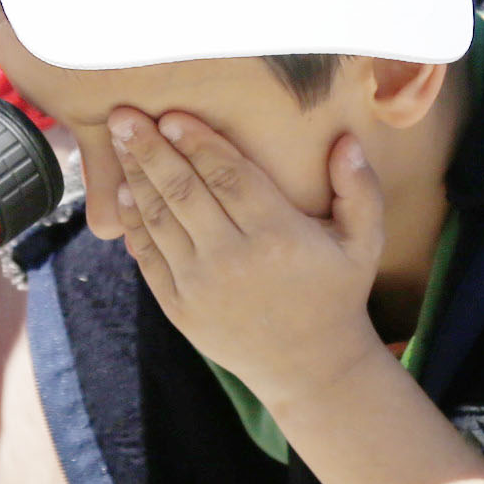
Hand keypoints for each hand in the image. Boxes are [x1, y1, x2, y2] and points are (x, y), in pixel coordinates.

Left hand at [105, 108, 386, 413]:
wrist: (311, 369)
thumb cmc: (337, 293)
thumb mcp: (364, 242)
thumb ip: (359, 188)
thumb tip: (346, 140)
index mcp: (278, 235)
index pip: (228, 176)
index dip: (198, 142)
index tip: (172, 114)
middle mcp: (233, 259)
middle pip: (183, 191)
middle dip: (151, 149)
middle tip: (124, 116)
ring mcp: (201, 287)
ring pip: (160, 220)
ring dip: (136, 177)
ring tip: (119, 142)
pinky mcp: (180, 309)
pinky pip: (149, 257)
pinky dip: (134, 223)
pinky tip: (124, 192)